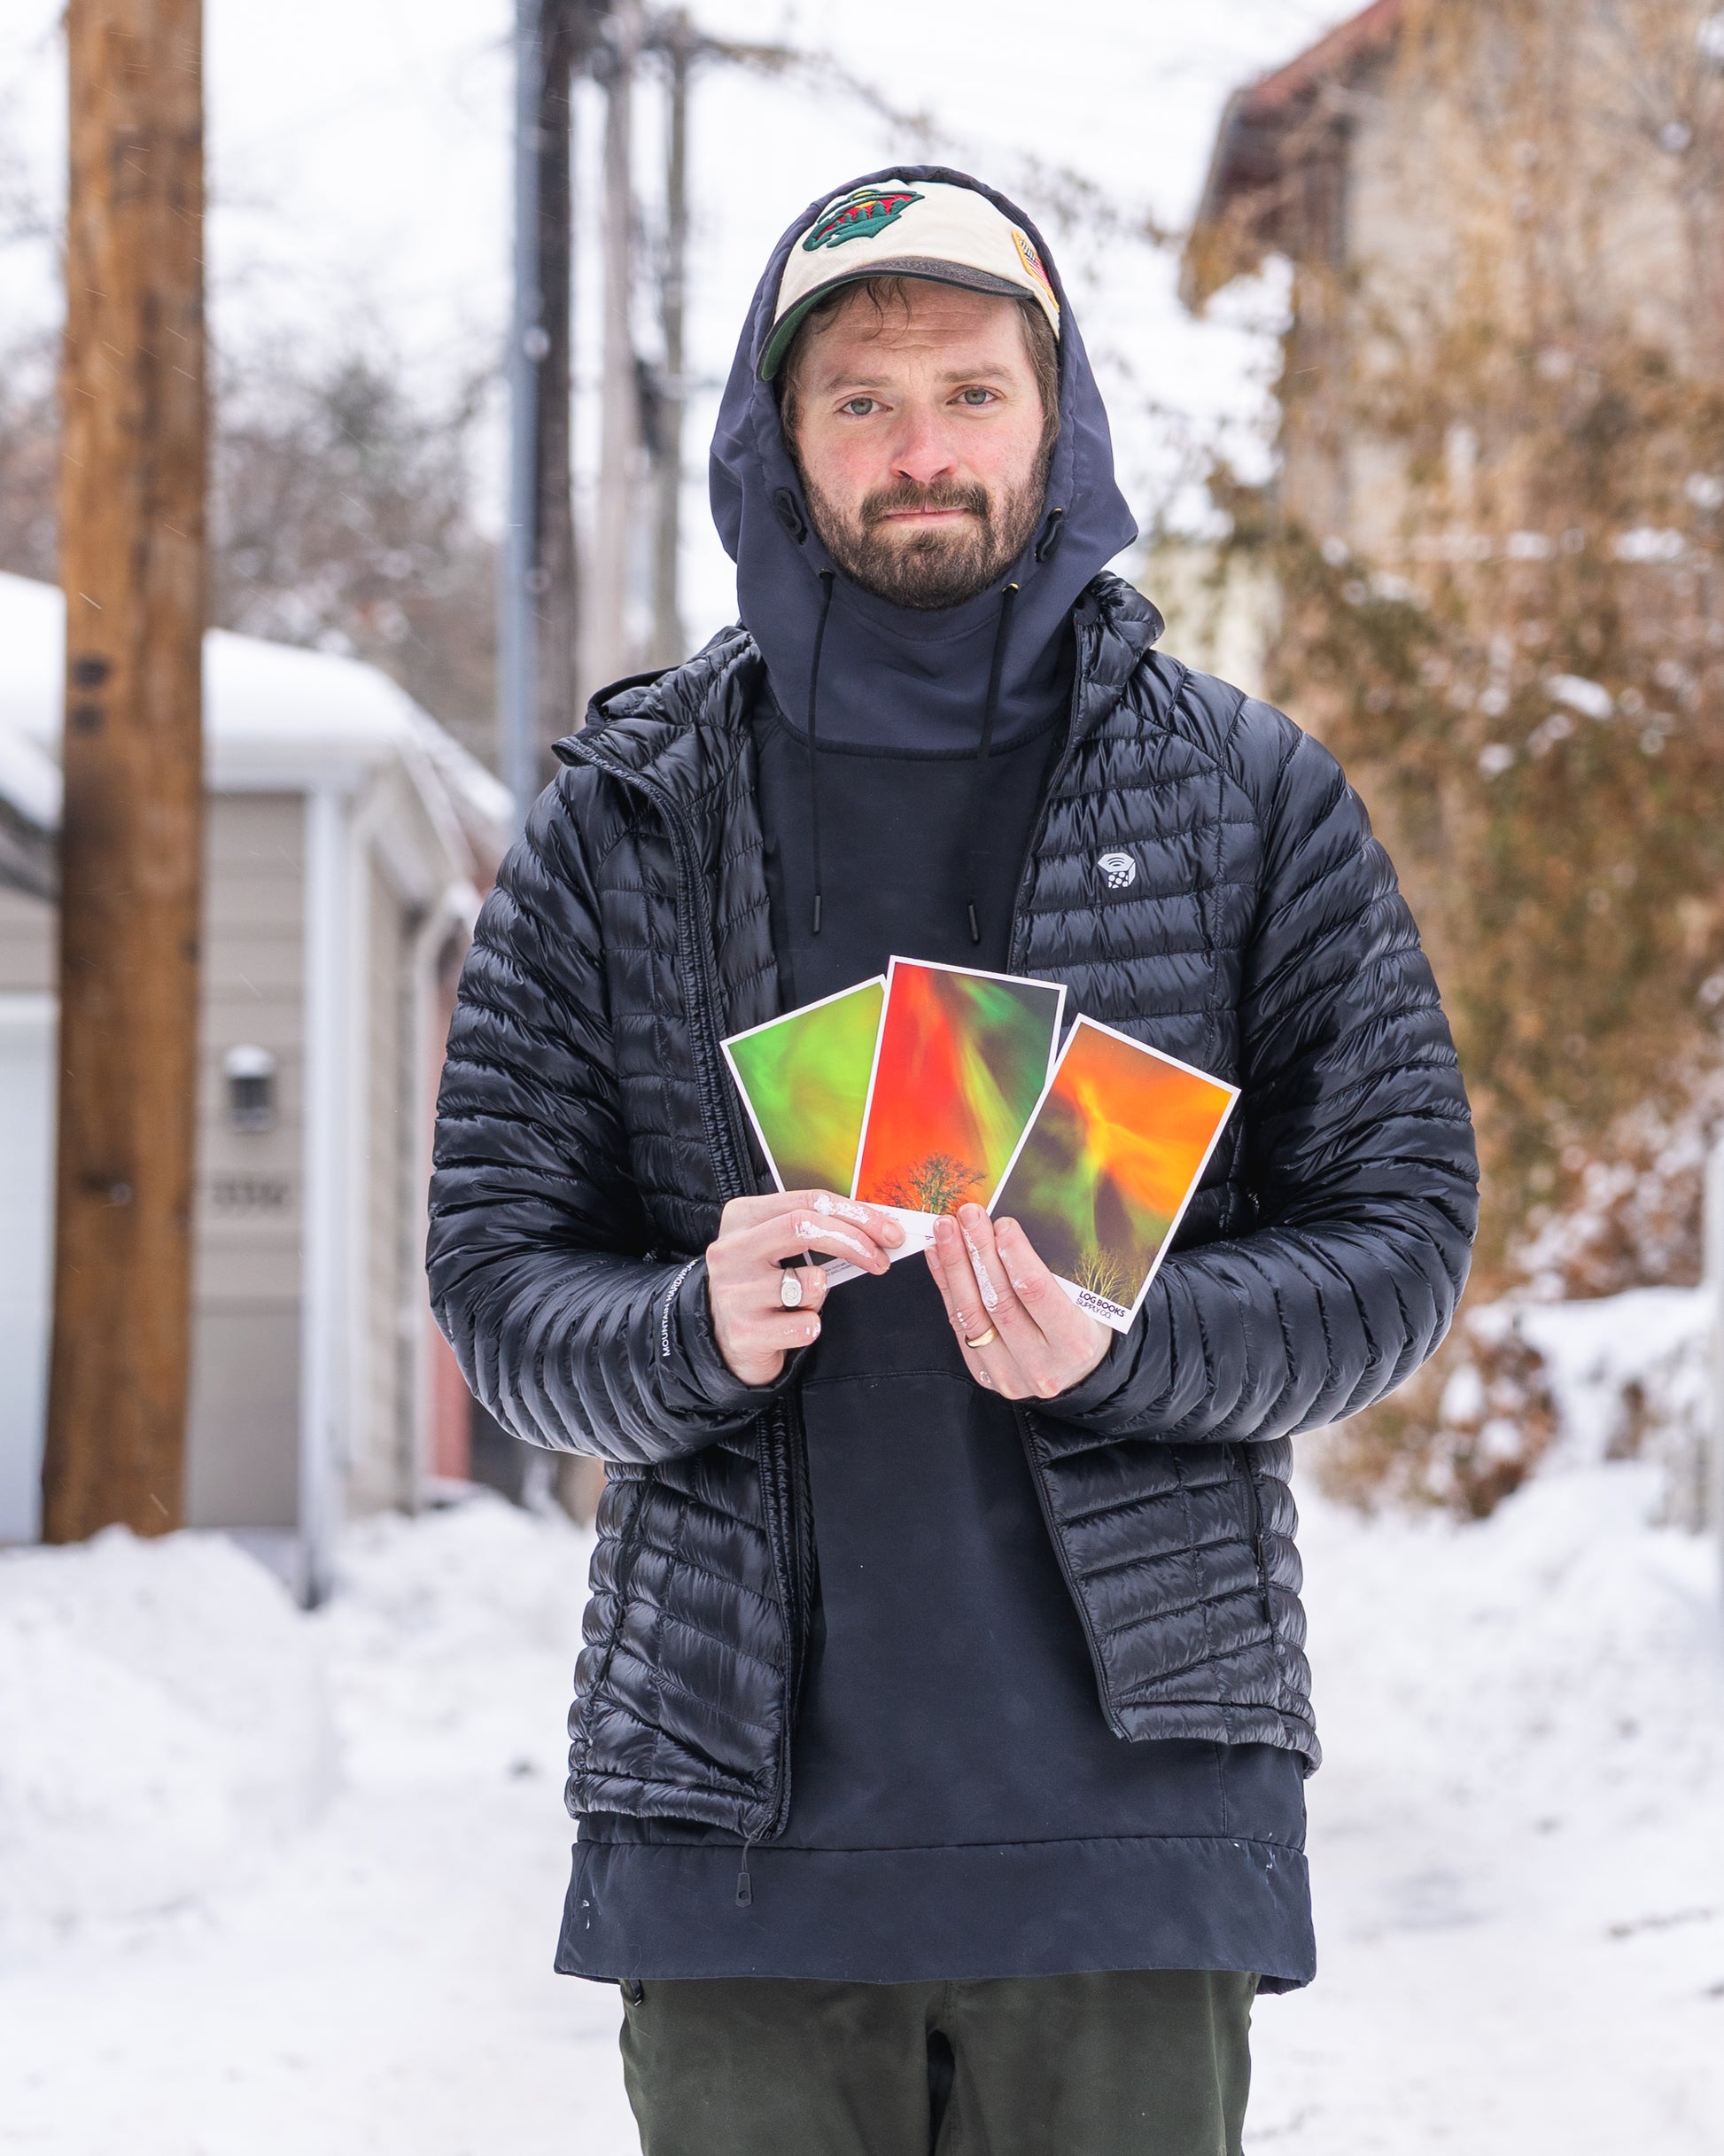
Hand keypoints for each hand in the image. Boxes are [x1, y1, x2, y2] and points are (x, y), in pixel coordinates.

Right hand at [707, 1190, 903, 1385]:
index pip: (809, 1201)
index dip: (857, 1214)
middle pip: (805, 1227)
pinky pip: (805, 1325)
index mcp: (743, 1217)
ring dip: (821, 1295)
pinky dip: (811, 1326)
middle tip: (882, 1260)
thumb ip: (815, 1229)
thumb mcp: (776, 1247)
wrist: (721, 1340)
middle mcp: (731, 1249)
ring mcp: (733, 1291)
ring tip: (801, 1303)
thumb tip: (880, 1227)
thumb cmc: (762, 1285)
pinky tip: (789, 1328)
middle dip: (854, 1242)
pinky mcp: (743, 1331)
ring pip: (810, 1283)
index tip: (890, 1232)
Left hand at [926, 1203, 1110, 1400]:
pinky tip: (938, 1256)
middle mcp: (1040, 1365)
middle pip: (999, 1300)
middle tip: (967, 1216)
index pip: (1036, 1292)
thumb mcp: (1088, 1303)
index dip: (1015, 1254)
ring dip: (955, 1265)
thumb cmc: (1084, 1329)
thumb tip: (1008, 1230)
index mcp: (1074, 1343)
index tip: (1002, 1224)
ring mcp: (1009, 1375)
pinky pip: (958, 1325)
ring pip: (971, 1313)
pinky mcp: (984, 1374)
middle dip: (980, 1251)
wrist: (1078, 1378)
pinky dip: (947, 1286)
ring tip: (946, 1230)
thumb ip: (1053, 1273)